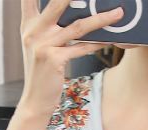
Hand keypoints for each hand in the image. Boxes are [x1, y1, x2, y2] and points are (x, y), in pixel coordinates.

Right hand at [18, 0, 122, 117]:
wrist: (35, 101)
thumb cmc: (43, 72)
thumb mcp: (40, 45)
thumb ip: (48, 25)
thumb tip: (73, 10)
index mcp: (29, 25)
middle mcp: (33, 32)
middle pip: (57, 2)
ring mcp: (42, 45)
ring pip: (77, 26)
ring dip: (101, 19)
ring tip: (119, 12)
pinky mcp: (52, 60)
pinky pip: (80, 48)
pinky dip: (97, 44)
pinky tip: (110, 40)